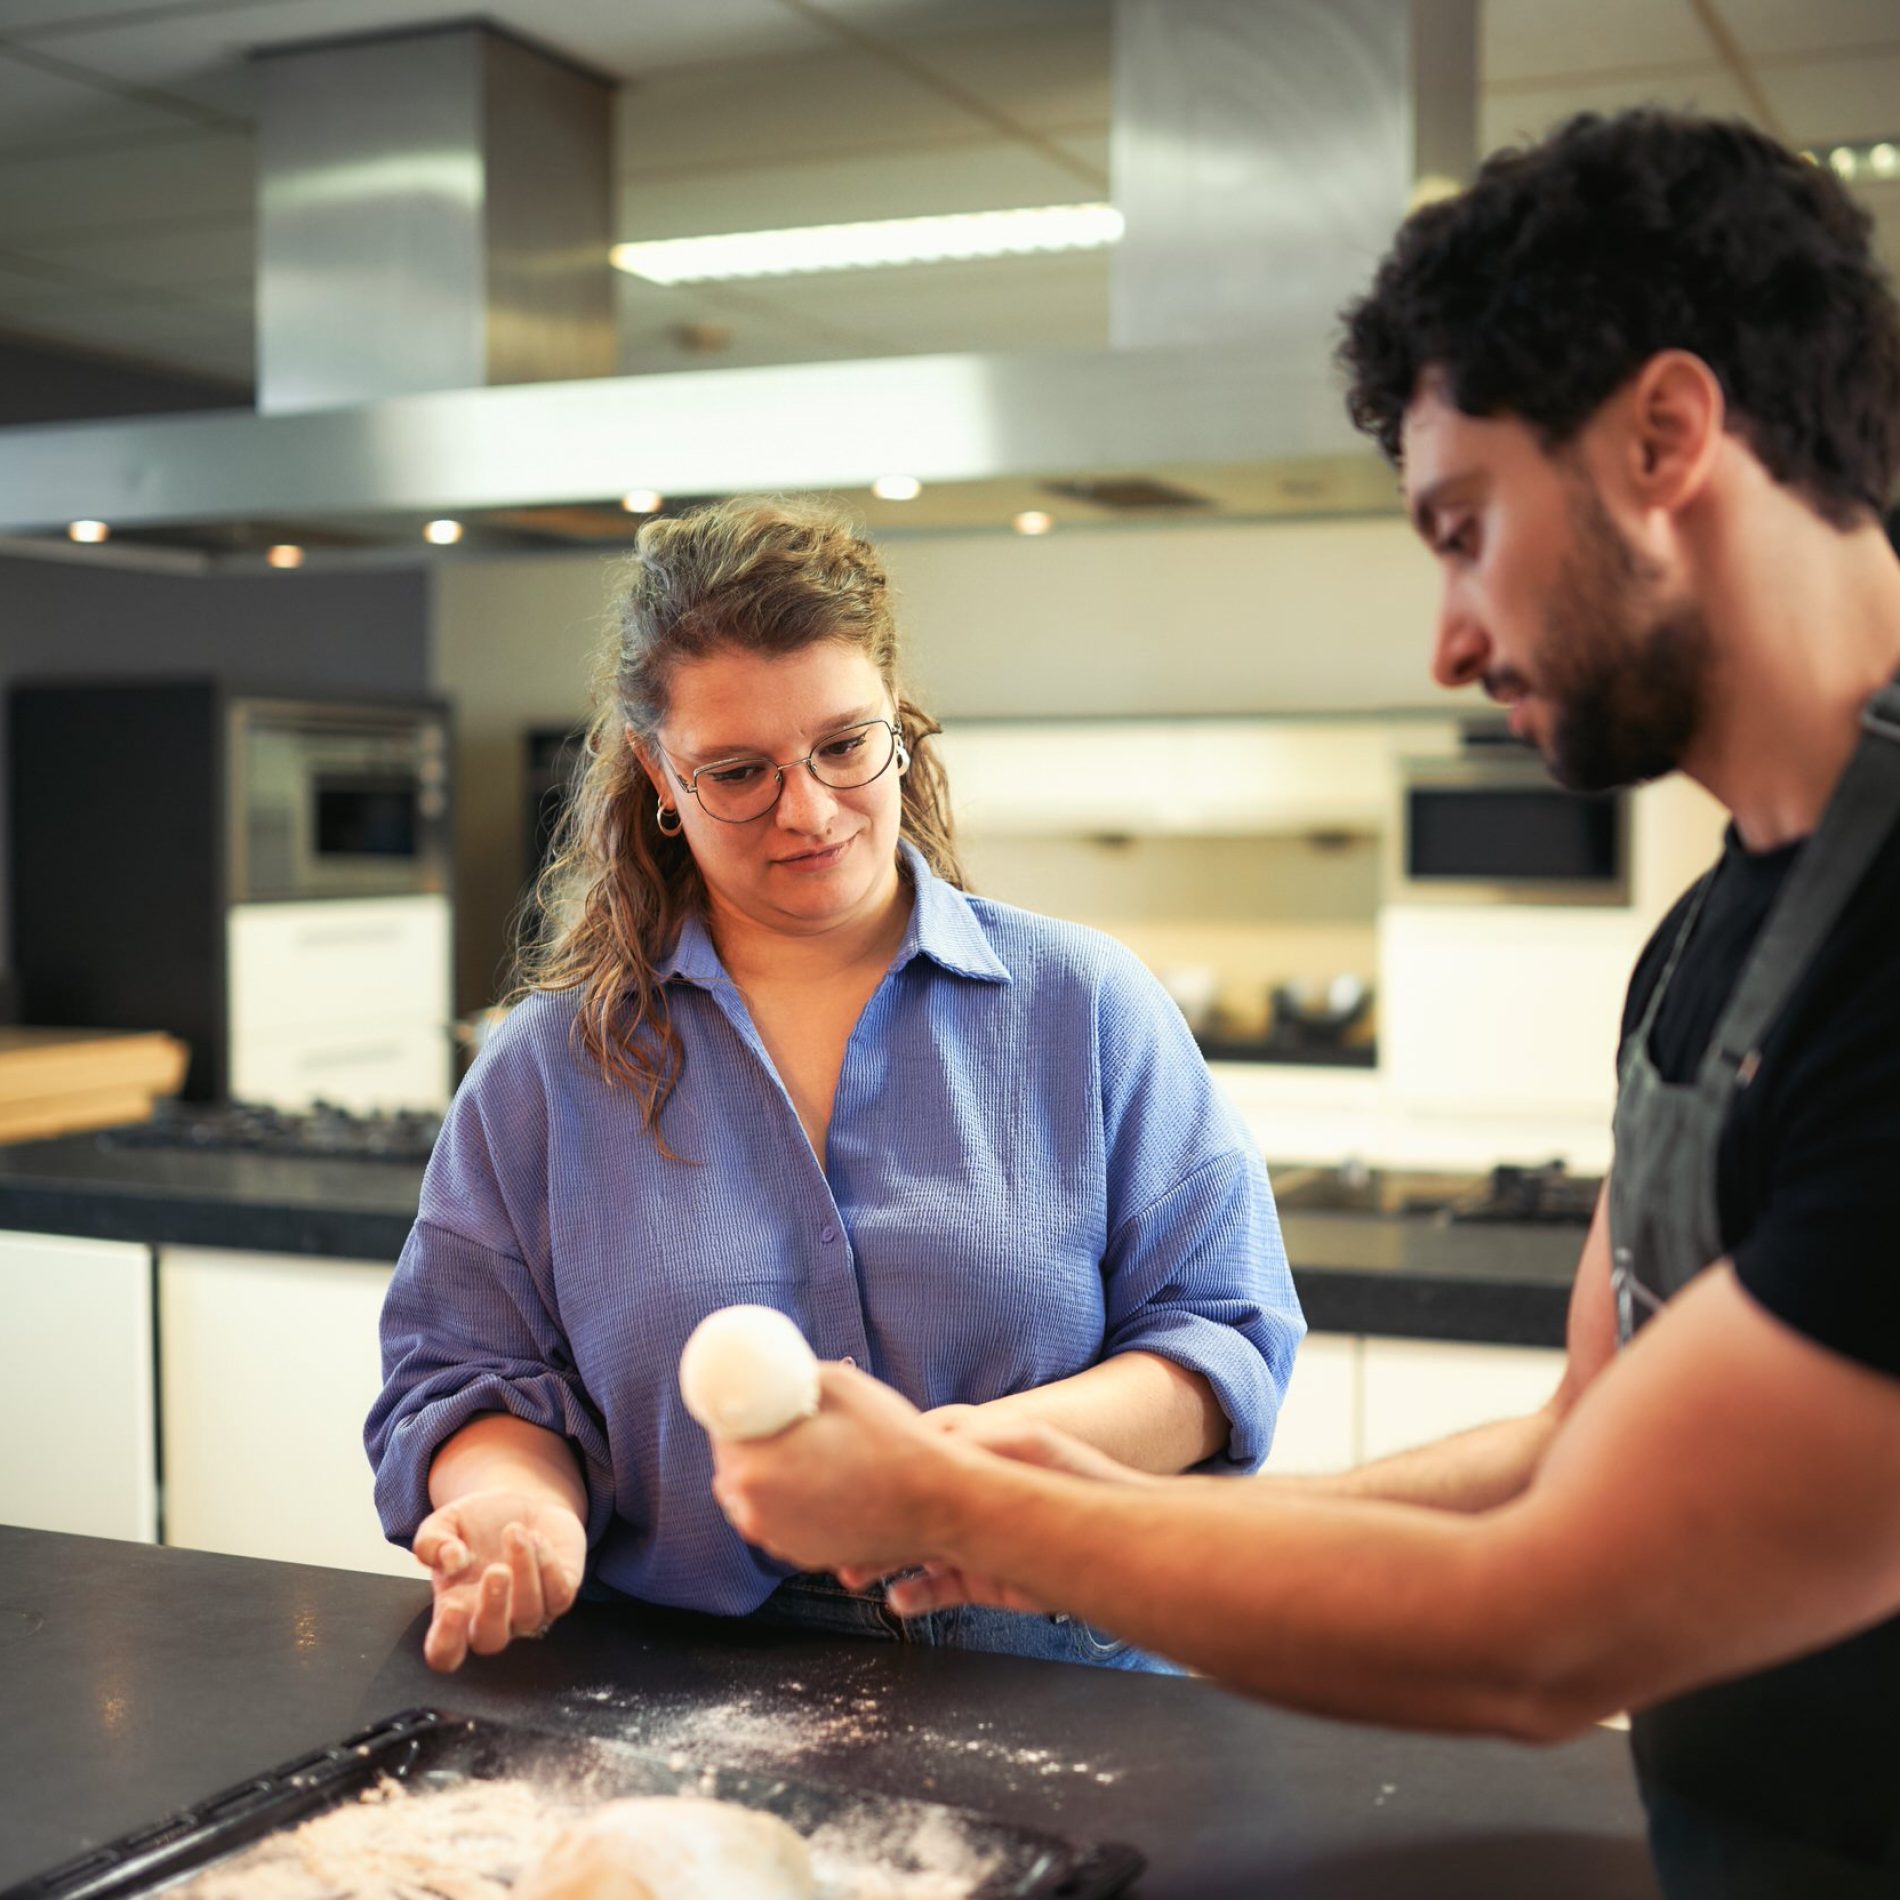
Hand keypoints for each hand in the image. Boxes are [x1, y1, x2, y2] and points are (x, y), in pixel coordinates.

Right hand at [411, 1490, 585, 1671]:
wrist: (522, 1502)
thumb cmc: (476, 1522)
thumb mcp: (444, 1523)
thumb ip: (431, 1542)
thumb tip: (450, 1561)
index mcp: (454, 1609)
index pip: (445, 1652)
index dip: (446, 1642)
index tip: (452, 1608)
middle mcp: (491, 1618)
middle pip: (491, 1640)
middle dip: (494, 1607)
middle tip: (496, 1569)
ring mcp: (527, 1612)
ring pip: (530, 1615)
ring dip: (524, 1570)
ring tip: (514, 1531)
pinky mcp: (559, 1596)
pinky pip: (559, 1596)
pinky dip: (548, 1565)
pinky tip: (537, 1537)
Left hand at [712, 1364, 952, 1573]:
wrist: (936, 1503)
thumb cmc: (892, 1441)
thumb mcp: (839, 1384)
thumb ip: (796, 1379)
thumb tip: (780, 1374)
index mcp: (753, 1469)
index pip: (722, 1431)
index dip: (738, 1412)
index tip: (756, 1401)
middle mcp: (755, 1513)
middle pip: (734, 1468)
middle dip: (752, 1444)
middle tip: (782, 1422)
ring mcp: (779, 1540)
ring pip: (756, 1499)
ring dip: (770, 1474)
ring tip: (806, 1451)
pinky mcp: (804, 1557)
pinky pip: (783, 1520)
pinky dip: (793, 1501)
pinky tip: (823, 1480)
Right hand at [843, 1407, 1152, 1613]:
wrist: (1122, 1539)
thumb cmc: (1073, 1475)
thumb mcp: (1016, 1445)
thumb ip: (966, 1443)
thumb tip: (917, 1439)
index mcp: (968, 1448)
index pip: (907, 1451)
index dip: (875, 1465)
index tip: (843, 1473)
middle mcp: (965, 1492)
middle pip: (901, 1506)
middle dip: (870, 1521)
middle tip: (838, 1537)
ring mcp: (973, 1537)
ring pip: (913, 1548)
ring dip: (882, 1559)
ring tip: (853, 1573)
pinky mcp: (984, 1579)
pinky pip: (939, 1587)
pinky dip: (916, 1594)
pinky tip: (897, 1599)